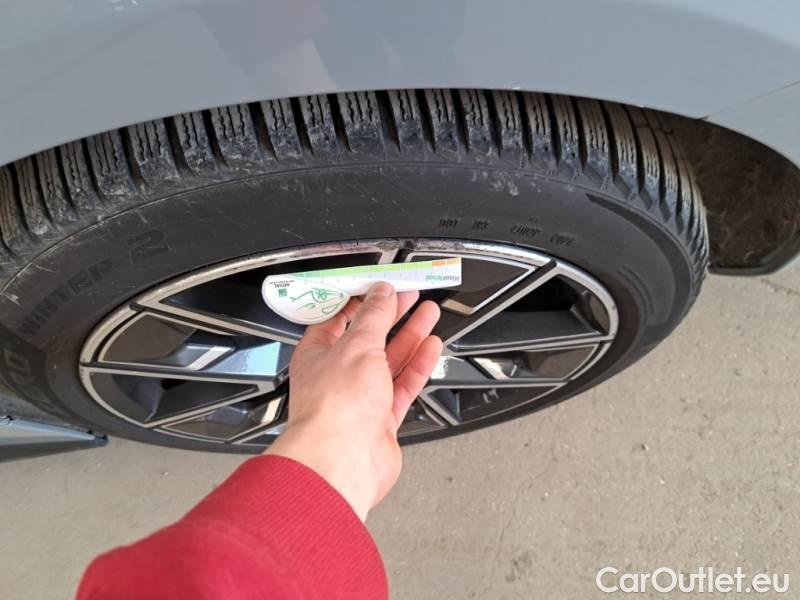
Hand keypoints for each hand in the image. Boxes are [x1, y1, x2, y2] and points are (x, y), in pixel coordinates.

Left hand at [266, 282, 442, 519]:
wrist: (343, 461)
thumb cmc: (334, 409)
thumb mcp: (358, 346)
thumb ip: (374, 318)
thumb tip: (382, 294)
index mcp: (317, 354)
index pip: (338, 317)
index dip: (361, 299)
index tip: (381, 285)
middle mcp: (336, 376)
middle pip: (368, 337)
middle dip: (391, 315)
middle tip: (410, 296)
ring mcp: (359, 399)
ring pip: (389, 360)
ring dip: (410, 336)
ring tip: (428, 313)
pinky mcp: (380, 420)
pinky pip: (402, 385)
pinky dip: (418, 365)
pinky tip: (430, 347)